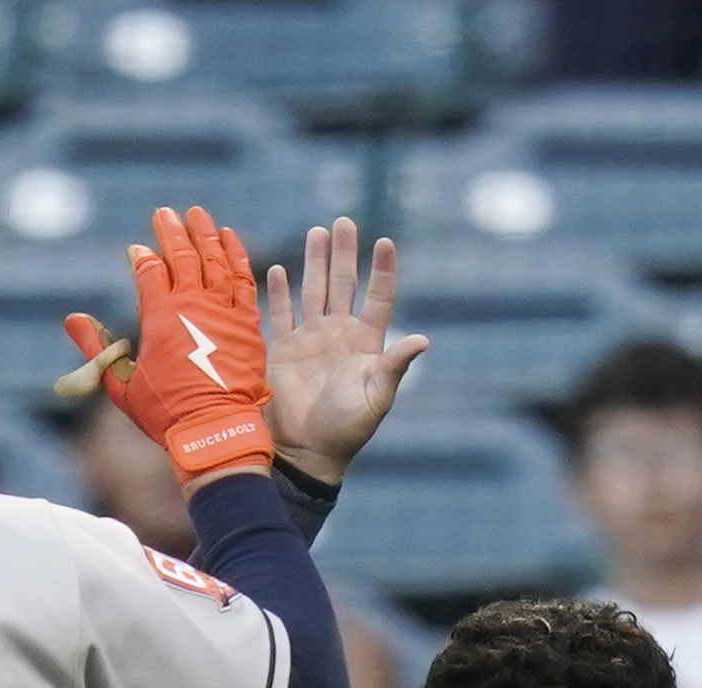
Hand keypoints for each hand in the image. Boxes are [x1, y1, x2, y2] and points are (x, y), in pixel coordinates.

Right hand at [61, 206, 274, 481]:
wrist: (215, 431)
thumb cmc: (165, 414)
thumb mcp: (121, 385)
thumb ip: (96, 348)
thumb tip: (72, 319)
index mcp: (160, 318)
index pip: (150, 271)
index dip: (143, 258)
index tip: (138, 250)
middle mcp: (193, 305)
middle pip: (183, 256)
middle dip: (173, 232)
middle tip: (166, 213)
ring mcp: (223, 310)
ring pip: (215, 260)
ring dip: (205, 234)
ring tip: (198, 215)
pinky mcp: (247, 321)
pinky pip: (243, 278)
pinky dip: (237, 255)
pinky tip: (230, 238)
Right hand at [262, 223, 430, 485]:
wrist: (306, 451)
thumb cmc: (347, 429)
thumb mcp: (377, 397)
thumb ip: (395, 365)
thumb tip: (424, 339)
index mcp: (366, 343)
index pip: (379, 297)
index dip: (382, 270)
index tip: (385, 242)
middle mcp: (339, 335)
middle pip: (344, 284)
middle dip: (345, 253)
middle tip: (345, 222)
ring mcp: (310, 340)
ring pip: (313, 291)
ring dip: (315, 262)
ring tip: (317, 232)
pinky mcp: (282, 351)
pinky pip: (280, 314)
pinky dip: (278, 292)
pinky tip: (277, 268)